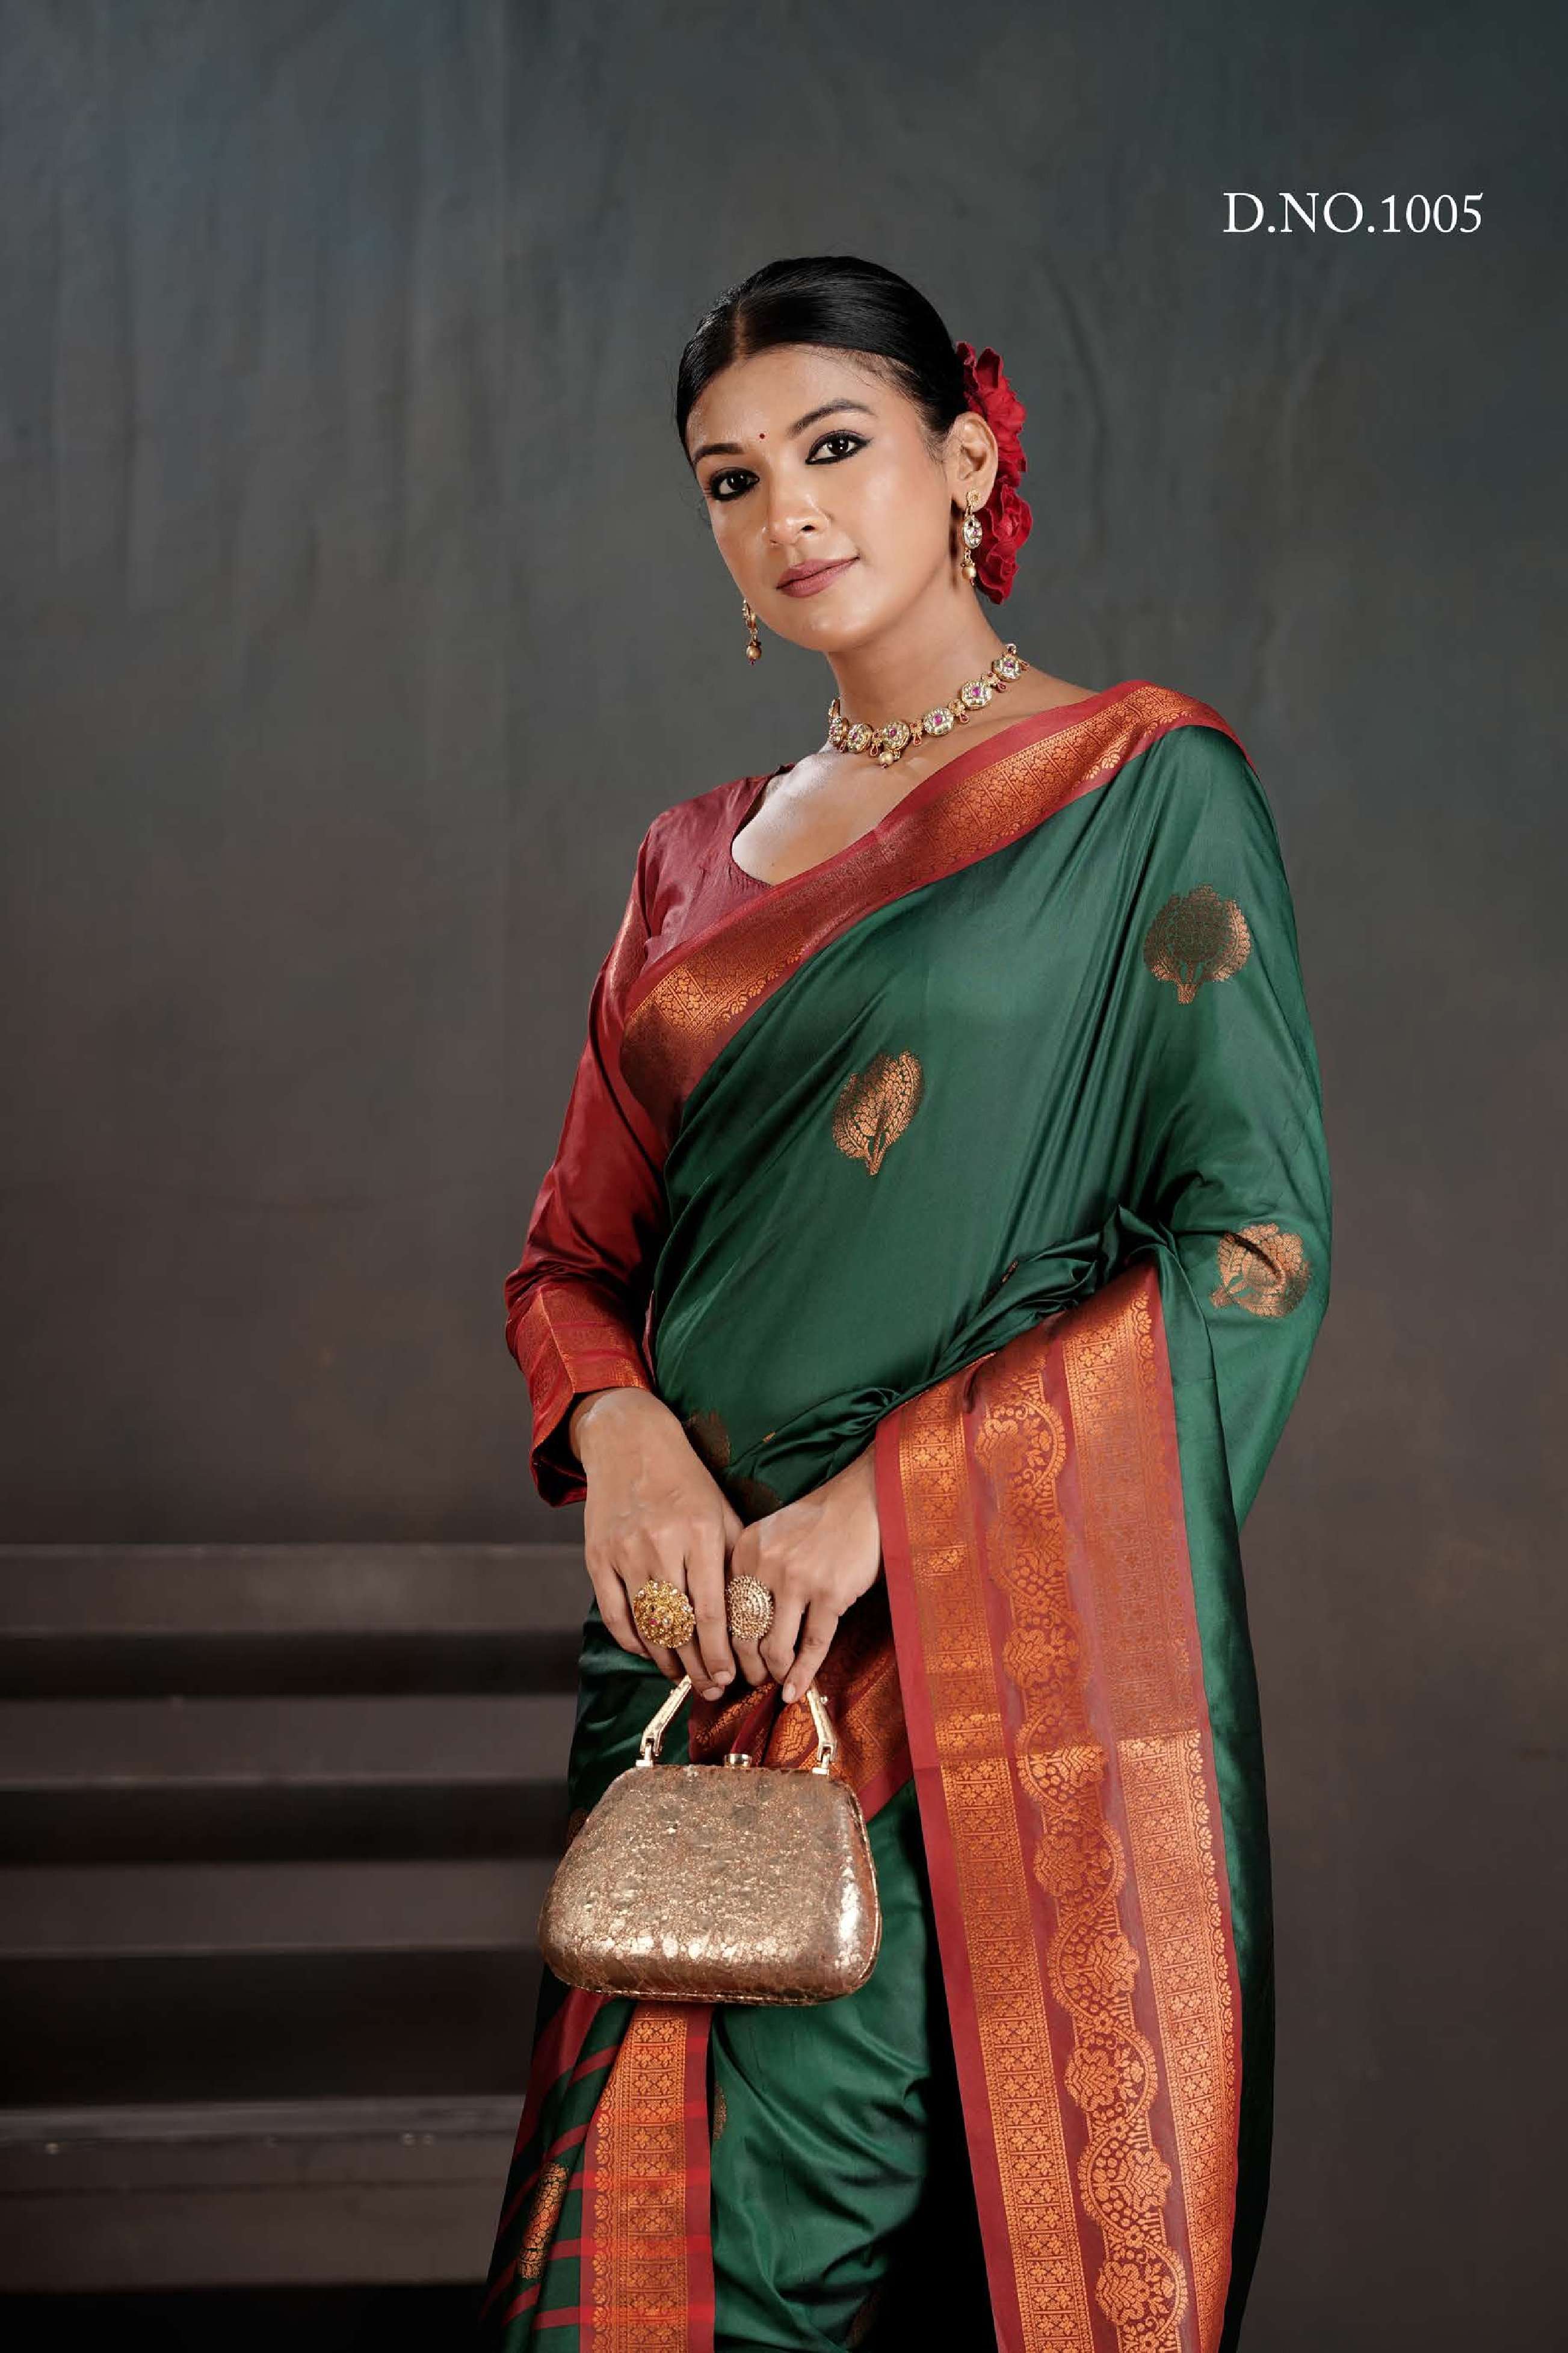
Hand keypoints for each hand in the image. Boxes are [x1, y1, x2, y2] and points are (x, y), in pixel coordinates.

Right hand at [571, 1388, 743, 1700]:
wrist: (630, 1441)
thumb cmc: (686, 1481)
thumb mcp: (721, 1510)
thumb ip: (736, 1559)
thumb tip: (756, 1614)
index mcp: (699, 1532)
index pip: (712, 1609)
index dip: (721, 1651)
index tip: (730, 1677)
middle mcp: (661, 1544)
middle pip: (680, 1625)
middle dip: (698, 1665)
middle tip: (711, 1688)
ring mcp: (625, 1552)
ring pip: (647, 1625)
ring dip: (665, 1660)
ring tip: (683, 1677)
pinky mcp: (597, 1557)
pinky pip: (614, 1613)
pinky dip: (632, 1641)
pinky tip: (650, 1653)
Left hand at [727, 1442, 881, 1702]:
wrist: (864, 1499)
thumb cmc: (819, 1522)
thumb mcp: (773, 1536)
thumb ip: (754, 1573)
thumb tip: (744, 1630)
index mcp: (746, 1550)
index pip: (724, 1611)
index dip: (725, 1644)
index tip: (728, 1663)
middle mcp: (766, 1565)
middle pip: (744, 1634)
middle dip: (747, 1667)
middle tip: (752, 1680)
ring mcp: (799, 1580)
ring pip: (776, 1646)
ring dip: (775, 1673)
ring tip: (778, 1682)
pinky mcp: (831, 1593)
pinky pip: (812, 1645)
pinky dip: (804, 1673)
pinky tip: (797, 1690)